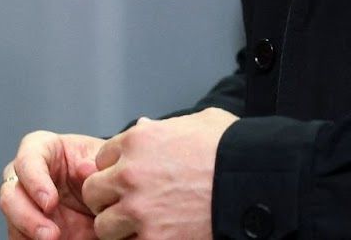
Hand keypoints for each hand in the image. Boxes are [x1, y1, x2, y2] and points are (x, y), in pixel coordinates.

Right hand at [0, 130, 105, 239]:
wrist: (108, 195)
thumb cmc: (99, 170)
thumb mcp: (102, 162)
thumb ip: (95, 164)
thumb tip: (86, 168)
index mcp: (42, 150)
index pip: (27, 159)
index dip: (34, 181)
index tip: (50, 202)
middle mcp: (26, 177)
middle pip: (10, 194)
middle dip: (27, 217)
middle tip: (51, 234)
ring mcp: (25, 204)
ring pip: (12, 221)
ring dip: (29, 235)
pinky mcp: (28, 228)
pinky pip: (20, 238)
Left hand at [80, 109, 238, 239]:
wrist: (256, 184)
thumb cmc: (233, 151)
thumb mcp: (198, 123)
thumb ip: (166, 127)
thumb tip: (149, 126)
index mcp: (137, 141)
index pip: (101, 158)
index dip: (116, 170)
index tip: (130, 179)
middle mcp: (130, 174)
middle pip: (94, 192)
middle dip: (108, 200)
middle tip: (128, 206)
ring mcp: (139, 210)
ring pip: (104, 226)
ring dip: (120, 228)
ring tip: (143, 226)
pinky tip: (159, 236)